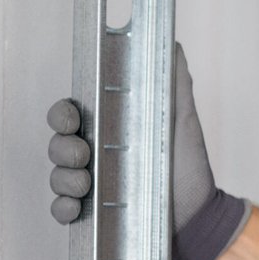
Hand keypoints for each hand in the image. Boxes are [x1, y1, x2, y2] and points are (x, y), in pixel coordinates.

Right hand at [46, 43, 251, 259]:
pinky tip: (77, 208)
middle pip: (58, 143)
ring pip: (57, 176)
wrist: (200, 215)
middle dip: (61, 147)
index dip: (63, 114)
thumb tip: (173, 44)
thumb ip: (176, 83)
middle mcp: (95, 155)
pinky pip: (63, 210)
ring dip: (63, 179)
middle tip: (81, 155)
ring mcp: (92, 185)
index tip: (73, 118)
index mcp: (110, 128)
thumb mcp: (184, 121)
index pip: (71, 114)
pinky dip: (64, 208)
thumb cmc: (190, 166)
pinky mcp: (93, 214)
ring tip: (86, 185)